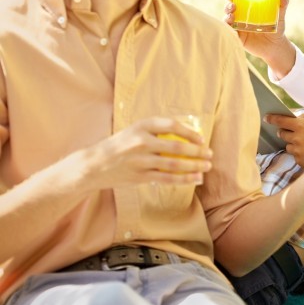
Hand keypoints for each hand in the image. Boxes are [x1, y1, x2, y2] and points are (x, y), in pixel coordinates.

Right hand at [78, 117, 212, 189]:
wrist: (93, 165)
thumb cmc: (120, 146)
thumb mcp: (134, 131)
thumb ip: (156, 131)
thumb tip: (187, 135)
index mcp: (141, 126)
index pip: (172, 125)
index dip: (190, 132)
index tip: (201, 139)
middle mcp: (141, 142)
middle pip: (177, 147)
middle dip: (198, 151)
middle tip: (210, 154)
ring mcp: (140, 160)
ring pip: (174, 164)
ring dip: (195, 166)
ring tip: (207, 166)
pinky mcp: (139, 176)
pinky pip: (167, 178)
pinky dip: (184, 179)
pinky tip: (196, 178)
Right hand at [224, 0, 290, 64]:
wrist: (276, 47)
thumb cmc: (277, 30)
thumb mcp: (279, 17)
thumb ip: (282, 6)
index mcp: (249, 11)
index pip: (238, 1)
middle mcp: (242, 18)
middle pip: (230, 10)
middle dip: (228, 7)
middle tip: (233, 6)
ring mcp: (239, 28)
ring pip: (228, 21)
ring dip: (227, 17)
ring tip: (232, 16)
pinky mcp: (239, 38)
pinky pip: (231, 33)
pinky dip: (229, 30)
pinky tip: (231, 28)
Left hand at [269, 112, 303, 167]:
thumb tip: (292, 115)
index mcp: (300, 125)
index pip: (281, 120)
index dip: (272, 118)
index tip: (267, 117)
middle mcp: (296, 138)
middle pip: (282, 133)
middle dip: (285, 131)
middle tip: (294, 131)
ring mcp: (297, 150)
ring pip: (288, 146)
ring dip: (293, 143)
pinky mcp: (299, 161)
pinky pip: (295, 156)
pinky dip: (300, 153)